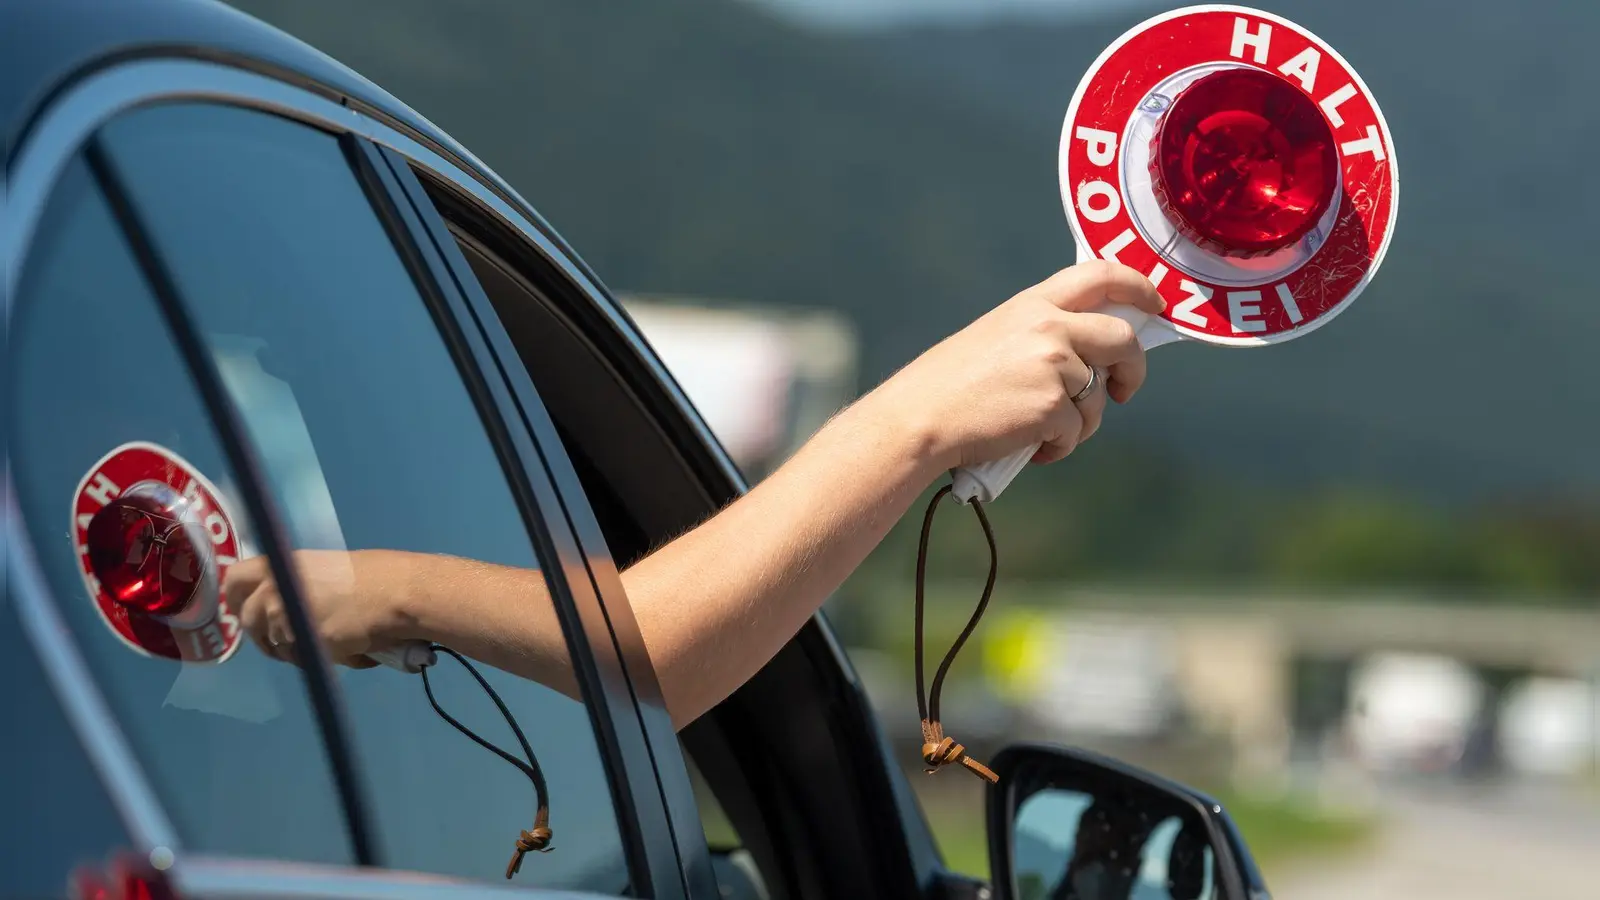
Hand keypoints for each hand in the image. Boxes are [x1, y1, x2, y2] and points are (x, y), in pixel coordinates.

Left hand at [224, 548, 415, 667]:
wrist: (395, 593)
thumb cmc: (372, 575)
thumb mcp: (323, 569)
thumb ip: (296, 584)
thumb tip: (289, 604)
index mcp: (281, 564)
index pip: (234, 580)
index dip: (235, 598)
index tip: (243, 609)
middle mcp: (274, 589)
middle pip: (247, 618)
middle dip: (261, 633)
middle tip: (282, 638)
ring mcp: (285, 618)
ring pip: (272, 643)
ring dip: (289, 648)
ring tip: (320, 644)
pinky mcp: (302, 643)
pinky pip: (297, 657)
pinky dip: (313, 659)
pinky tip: (339, 651)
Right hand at [866, 260, 1163, 469]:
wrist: (920, 418)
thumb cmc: (950, 386)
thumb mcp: (997, 336)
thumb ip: (1043, 333)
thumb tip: (1089, 356)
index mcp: (1032, 303)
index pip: (1101, 276)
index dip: (1138, 287)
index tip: (1155, 305)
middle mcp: (1048, 326)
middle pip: (1122, 339)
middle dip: (1133, 369)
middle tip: (1123, 390)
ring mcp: (1054, 365)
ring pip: (1098, 397)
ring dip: (1079, 422)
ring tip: (1039, 431)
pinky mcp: (1053, 405)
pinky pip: (1077, 431)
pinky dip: (1058, 447)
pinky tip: (1029, 447)